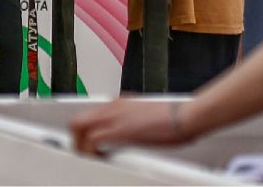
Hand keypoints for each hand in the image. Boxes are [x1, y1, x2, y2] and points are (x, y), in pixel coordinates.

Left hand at [71, 99, 192, 154]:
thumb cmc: (175, 119)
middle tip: (85, 155)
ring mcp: (115, 116)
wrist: (186, 116)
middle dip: (77, 140)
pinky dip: (90, 152)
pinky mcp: (119, 130)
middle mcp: (113, 106)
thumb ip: (135, 124)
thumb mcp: (148, 118)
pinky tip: (100, 159)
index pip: (89, 116)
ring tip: (91, 159)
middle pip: (78, 120)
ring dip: (81, 146)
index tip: (88, 146)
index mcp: (120, 104)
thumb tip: (135, 137)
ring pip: (79, 127)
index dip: (84, 134)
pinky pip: (92, 141)